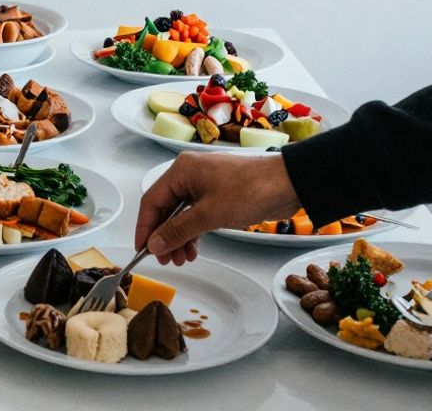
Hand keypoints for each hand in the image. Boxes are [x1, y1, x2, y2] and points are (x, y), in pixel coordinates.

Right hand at [134, 152, 301, 265]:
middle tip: (165, 259)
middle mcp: (189, 175)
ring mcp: (205, 184)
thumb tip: (154, 244)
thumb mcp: (209, 214)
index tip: (142, 250)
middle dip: (164, 236)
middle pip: (166, 209)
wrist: (288, 183)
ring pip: (181, 214)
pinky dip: (193, 232)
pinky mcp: (219, 195)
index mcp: (181, 171)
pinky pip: (197, 215)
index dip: (145, 228)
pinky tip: (195, 249)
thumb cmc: (250, 189)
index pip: (151, 201)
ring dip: (179, 238)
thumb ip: (178, 230)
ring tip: (182, 259)